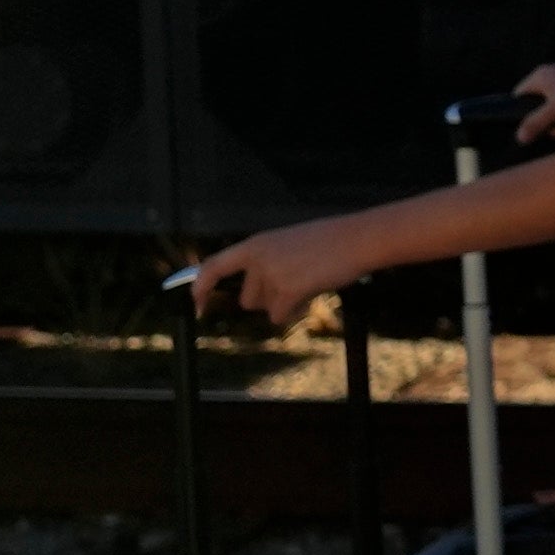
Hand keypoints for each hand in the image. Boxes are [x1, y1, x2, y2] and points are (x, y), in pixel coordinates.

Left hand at [185, 218, 362, 325]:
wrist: (358, 239)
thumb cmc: (330, 241)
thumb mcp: (287, 243)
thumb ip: (267, 262)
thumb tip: (257, 293)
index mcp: (255, 245)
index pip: (213, 266)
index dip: (200, 287)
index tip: (197, 304)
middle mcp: (258, 260)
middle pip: (247, 299)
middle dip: (269, 299)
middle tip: (297, 282)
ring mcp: (272, 275)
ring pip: (265, 308)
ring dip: (285, 304)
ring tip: (309, 283)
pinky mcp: (287, 290)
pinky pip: (280, 315)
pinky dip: (296, 311)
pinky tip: (313, 293)